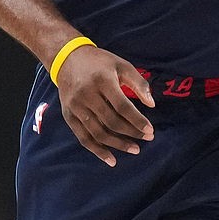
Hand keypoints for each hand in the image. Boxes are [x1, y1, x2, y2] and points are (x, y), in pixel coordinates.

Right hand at [55, 45, 154, 166]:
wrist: (66, 59)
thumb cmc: (99, 62)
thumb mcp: (122, 65)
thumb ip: (139, 83)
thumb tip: (152, 105)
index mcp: (102, 81)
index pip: (122, 106)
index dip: (137, 120)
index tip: (150, 130)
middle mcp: (86, 94)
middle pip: (111, 121)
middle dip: (131, 133)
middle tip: (147, 139)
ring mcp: (75, 106)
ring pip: (98, 132)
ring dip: (118, 144)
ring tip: (134, 149)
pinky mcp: (68, 115)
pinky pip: (83, 138)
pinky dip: (97, 151)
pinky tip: (111, 159)